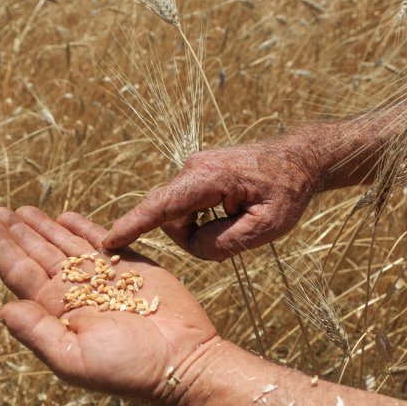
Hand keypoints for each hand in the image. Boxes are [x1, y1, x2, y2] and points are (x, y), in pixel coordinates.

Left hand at [0, 206, 217, 405]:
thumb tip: (2, 309)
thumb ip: (37, 332)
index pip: (21, 274)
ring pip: (66, 244)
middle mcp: (76, 291)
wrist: (182, 361)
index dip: (2, 249)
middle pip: (38, 254)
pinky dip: (84, 227)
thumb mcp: (74, 358)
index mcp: (58, 312)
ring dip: (43, 227)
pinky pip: (101, 241)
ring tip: (21, 210)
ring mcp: (104, 277)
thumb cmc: (128, 368)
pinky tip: (65, 217)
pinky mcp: (132, 265)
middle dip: (17, 232)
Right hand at [103, 139, 318, 260]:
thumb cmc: (287, 191)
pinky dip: (203, 220)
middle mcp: (193, 168)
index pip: (161, 206)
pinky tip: (231, 213)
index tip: (107, 242)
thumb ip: (226, 243)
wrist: (299, 159)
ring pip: (179, 216)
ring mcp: (193, 169)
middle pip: (171, 219)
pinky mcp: (196, 175)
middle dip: (195, 237)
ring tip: (240, 219)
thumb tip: (194, 246)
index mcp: (208, 178)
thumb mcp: (267, 227)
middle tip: (238, 232)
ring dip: (203, 229)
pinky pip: (186, 208)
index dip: (132, 226)